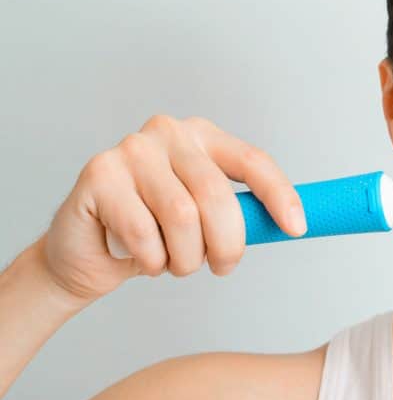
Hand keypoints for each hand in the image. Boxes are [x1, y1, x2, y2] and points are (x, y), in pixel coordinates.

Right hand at [41, 115, 306, 305]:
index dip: (279, 195)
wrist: (87, 251)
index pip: (252, 161)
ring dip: (185, 258)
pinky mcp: (99, 173)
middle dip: (227, 244)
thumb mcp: (207, 218)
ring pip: (182, 217)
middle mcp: (169, 133)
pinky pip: (143, 232)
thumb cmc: (156, 232)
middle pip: (217, 195)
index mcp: (204, 136)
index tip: (296, 228)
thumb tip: (296, 224)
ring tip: (174, 263)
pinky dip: (151, 260)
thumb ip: (242, 211)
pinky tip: (142, 258)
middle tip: (222, 267)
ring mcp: (131, 149)